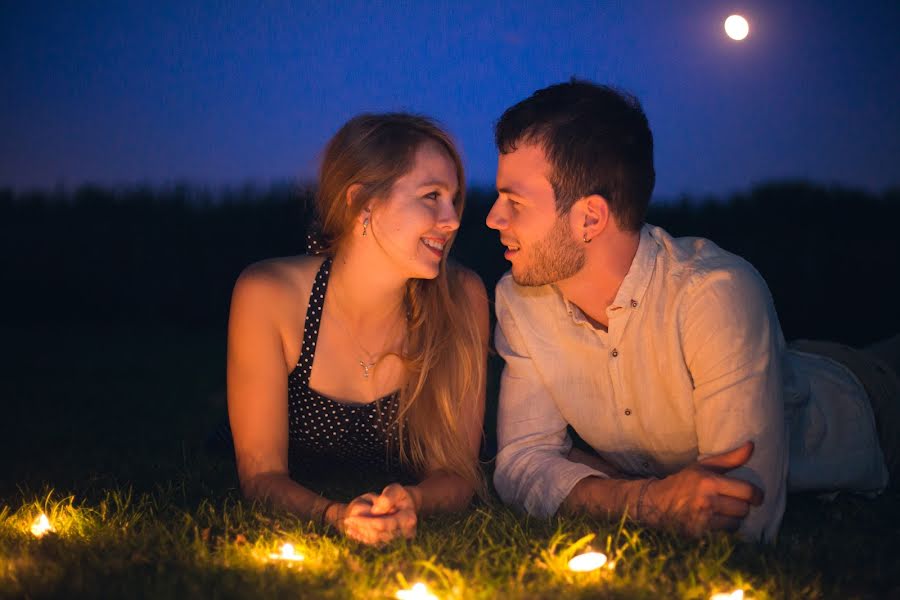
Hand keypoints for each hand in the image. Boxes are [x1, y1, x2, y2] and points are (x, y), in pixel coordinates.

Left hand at [327, 486, 416, 544]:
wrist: (405, 507)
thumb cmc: (399, 497)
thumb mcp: (395, 490)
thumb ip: (388, 497)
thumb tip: (375, 511)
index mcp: (408, 519)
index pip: (383, 524)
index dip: (366, 521)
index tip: (351, 516)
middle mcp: (406, 534)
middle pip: (378, 535)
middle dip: (361, 527)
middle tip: (347, 520)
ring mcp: (399, 541)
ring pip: (375, 541)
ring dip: (360, 534)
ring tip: (348, 525)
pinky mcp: (392, 545)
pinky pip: (374, 544)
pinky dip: (362, 538)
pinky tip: (352, 531)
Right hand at [641, 441, 763, 536]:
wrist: (656, 502)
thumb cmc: (684, 482)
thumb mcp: (703, 466)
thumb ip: (729, 458)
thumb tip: (752, 445)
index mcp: (709, 482)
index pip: (747, 492)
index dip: (757, 496)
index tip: (757, 497)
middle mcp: (707, 501)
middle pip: (744, 509)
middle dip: (741, 506)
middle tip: (733, 503)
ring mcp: (702, 520)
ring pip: (736, 523)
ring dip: (733, 519)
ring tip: (722, 512)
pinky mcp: (699, 534)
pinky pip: (724, 534)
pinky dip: (722, 529)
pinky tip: (713, 522)